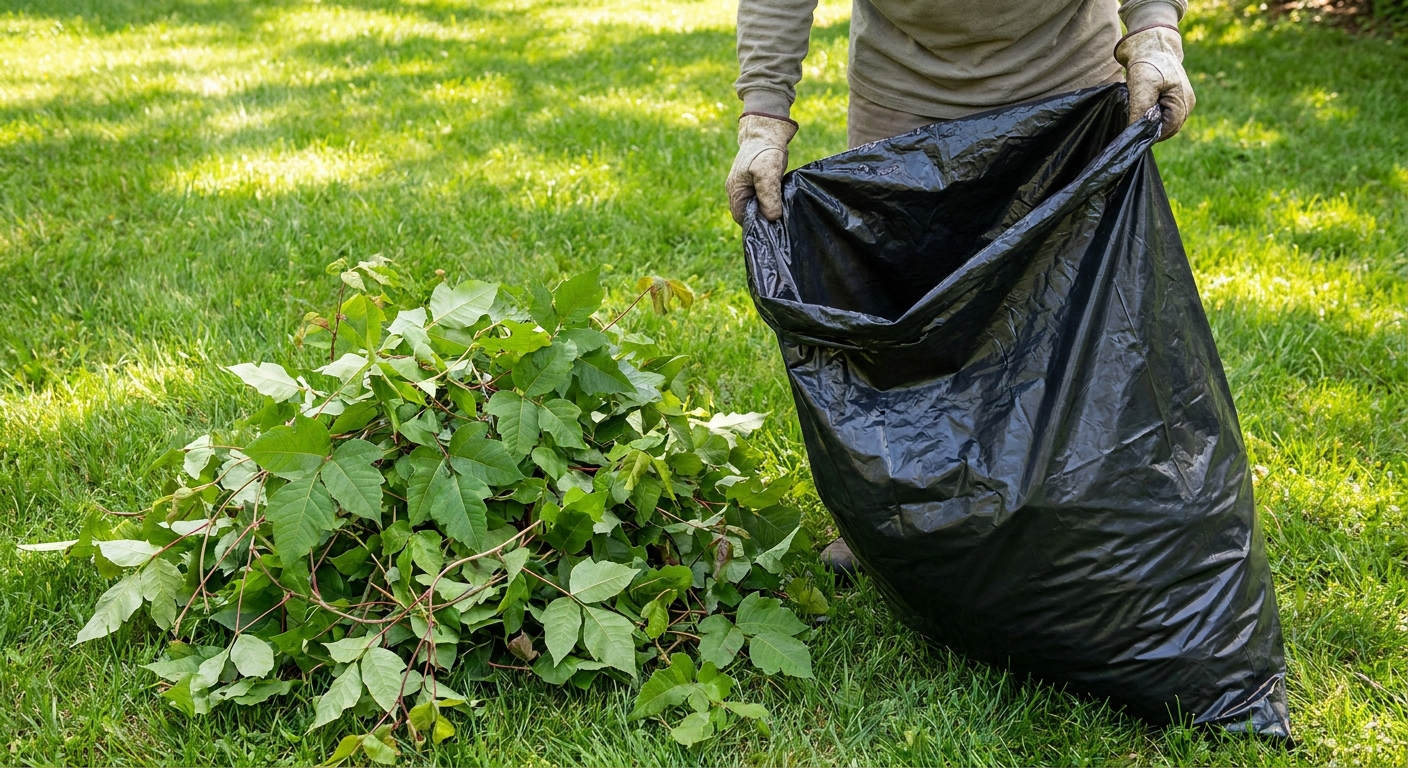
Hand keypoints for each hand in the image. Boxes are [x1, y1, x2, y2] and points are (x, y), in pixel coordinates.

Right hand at [726, 114, 797, 223]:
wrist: (767, 132)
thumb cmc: (764, 151)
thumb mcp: (767, 173)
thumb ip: (768, 196)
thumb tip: (772, 217)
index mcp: (735, 192)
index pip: (743, 218)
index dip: (757, 223)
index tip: (773, 223)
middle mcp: (739, 193)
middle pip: (750, 215)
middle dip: (764, 218)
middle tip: (781, 217)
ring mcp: (748, 189)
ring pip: (758, 209)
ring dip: (769, 211)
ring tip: (783, 210)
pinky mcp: (758, 185)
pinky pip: (763, 201)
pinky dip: (772, 203)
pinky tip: (782, 202)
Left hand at [1115, 26, 1195, 140]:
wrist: (1150, 43)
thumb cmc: (1148, 63)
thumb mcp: (1142, 87)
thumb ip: (1140, 111)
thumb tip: (1133, 133)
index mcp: (1184, 102)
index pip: (1167, 131)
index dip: (1148, 133)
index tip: (1131, 128)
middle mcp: (1186, 105)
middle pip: (1165, 129)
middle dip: (1148, 127)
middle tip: (1132, 117)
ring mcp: (1180, 102)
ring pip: (1161, 123)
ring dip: (1147, 120)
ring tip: (1136, 107)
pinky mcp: (1171, 100)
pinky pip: (1159, 115)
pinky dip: (1148, 114)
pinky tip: (1139, 105)